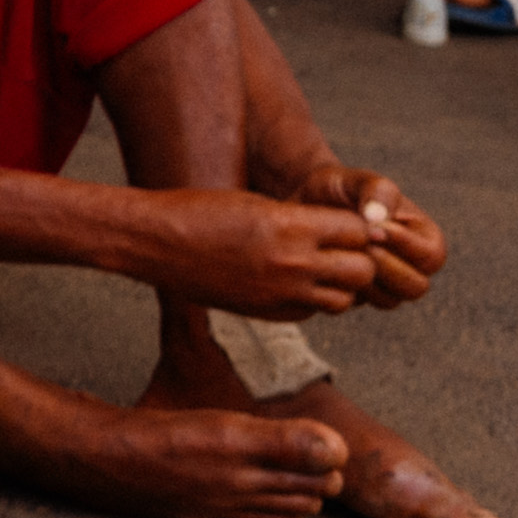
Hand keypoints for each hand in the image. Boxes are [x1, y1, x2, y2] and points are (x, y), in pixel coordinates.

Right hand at [140, 184, 401, 318]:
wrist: (155, 240)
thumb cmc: (202, 211)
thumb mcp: (261, 204)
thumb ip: (305, 223)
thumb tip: (344, 238)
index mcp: (292, 227)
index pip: (360, 231)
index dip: (359, 228)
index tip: (346, 226)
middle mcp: (292, 263)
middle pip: (362, 270)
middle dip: (358, 260)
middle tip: (339, 251)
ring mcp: (280, 293)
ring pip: (344, 300)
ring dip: (339, 285)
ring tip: (318, 270)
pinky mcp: (266, 312)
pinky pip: (312, 312)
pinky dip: (312, 300)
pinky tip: (292, 283)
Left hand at [255, 153, 441, 300]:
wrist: (302, 199)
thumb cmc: (338, 187)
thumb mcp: (358, 180)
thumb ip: (377, 191)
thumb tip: (380, 220)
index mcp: (422, 237)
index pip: (432, 257)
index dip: (406, 246)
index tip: (374, 228)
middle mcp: (408, 265)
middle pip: (416, 287)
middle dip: (388, 268)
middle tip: (361, 245)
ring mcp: (383, 282)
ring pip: (390, 300)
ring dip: (367, 279)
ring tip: (344, 252)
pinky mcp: (356, 292)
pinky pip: (358, 303)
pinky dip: (345, 287)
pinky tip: (328, 264)